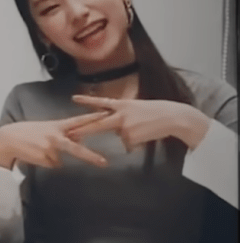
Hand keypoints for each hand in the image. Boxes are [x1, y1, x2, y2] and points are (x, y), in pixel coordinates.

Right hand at [0, 112, 111, 169]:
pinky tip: (35, 155)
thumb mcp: (45, 128)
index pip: (78, 120)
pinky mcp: (42, 159)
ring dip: (52, 158)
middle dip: (90, 156)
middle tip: (104, 163)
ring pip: (60, 160)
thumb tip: (78, 140)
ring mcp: (49, 148)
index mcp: (56, 125)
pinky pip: (52, 164)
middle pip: (75, 149)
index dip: (93, 118)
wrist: (7, 139)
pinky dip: (46, 162)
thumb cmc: (27, 133)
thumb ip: (61, 133)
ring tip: (38, 150)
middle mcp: (54, 136)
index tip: (106, 114)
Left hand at [66, 95, 210, 150]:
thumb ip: (124, 115)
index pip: (101, 102)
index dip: (87, 100)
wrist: (173, 117)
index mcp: (123, 104)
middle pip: (98, 124)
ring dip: (132, 136)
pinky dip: (138, 142)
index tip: (73, 98)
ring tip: (146, 128)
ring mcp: (125, 127)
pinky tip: (147, 134)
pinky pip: (130, 144)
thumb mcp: (137, 107)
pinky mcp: (131, 137)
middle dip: (83, 130)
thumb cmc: (157, 111)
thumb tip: (118, 129)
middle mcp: (120, 115)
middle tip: (70, 134)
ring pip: (121, 136)